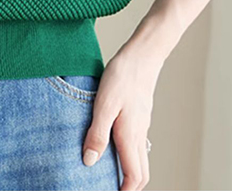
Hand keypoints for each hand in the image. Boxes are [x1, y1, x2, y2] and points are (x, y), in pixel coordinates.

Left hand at [81, 35, 163, 190]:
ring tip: (109, 173)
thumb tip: (90, 162)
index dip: (125, 190)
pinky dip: (128, 154)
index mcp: (130, 135)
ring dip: (129, 171)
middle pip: (141, 171)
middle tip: (111, 188)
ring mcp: (142, 125)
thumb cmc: (122, 76)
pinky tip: (113, 145)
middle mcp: (139, 134)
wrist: (142, 55)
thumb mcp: (103, 105)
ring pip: (140, 157)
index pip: (134, 175)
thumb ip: (97, 134)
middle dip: (130, 185)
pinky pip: (137, 143)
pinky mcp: (140, 115)